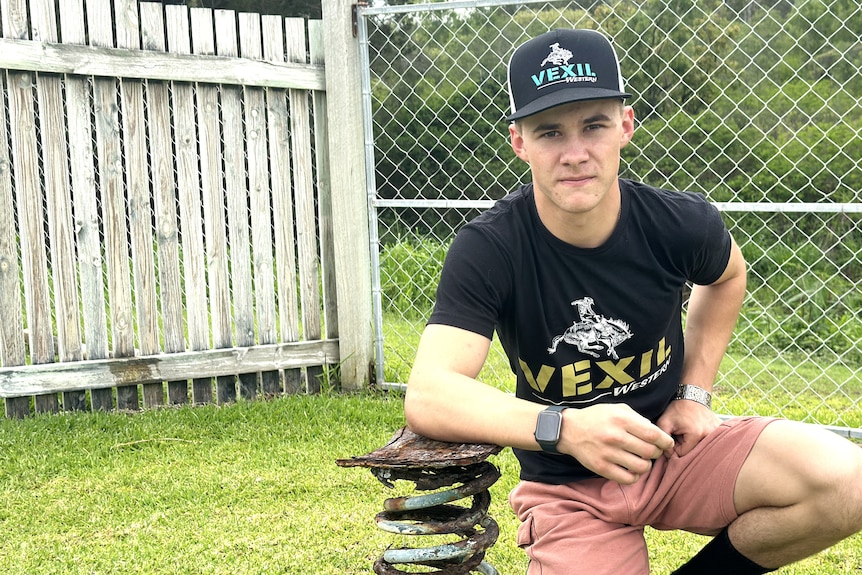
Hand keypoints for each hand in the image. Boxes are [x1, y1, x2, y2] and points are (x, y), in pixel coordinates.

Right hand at [558, 404, 674, 484]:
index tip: (667, 443)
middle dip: (657, 453)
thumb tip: (657, 433)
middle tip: (653, 451)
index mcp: (621, 419)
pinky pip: (628, 479)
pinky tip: (631, 469)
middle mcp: (615, 436)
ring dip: (646, 465)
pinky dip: (635, 476)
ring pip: (641, 467)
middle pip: (650, 452)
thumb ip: (638, 419)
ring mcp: (607, 453)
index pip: (653, 434)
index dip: (665, 441)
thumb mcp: (617, 409)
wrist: (570, 430)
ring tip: (641, 460)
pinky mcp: (601, 467)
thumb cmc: (597, 418)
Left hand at [656, 398, 720, 456]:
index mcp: (696, 434)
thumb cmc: (678, 408)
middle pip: (694, 451)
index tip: (675, 435)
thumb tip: (668, 454)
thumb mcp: (664, 422)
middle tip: (681, 432)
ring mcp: (717, 432)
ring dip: (693, 442)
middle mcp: (710, 435)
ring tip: (689, 429)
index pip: (683, 453)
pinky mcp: (721, 429)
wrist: (692, 395)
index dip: (675, 446)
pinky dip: (702, 437)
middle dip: (685, 445)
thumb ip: (664, 438)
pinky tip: (698, 427)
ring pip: (701, 447)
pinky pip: (710, 441)